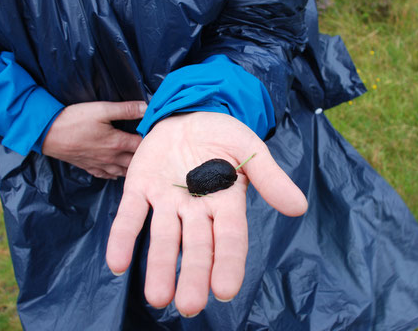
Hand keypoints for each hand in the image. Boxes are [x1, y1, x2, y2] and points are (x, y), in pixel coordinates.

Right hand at [42, 101, 146, 178]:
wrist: (46, 134)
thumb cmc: (74, 120)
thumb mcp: (102, 109)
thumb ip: (126, 109)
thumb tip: (148, 107)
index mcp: (117, 144)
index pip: (143, 147)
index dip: (153, 143)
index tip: (159, 137)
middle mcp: (111, 158)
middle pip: (136, 163)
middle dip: (145, 159)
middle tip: (153, 153)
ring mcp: (100, 165)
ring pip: (123, 172)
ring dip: (133, 168)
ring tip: (141, 164)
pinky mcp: (89, 167)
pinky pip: (108, 175)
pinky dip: (116, 174)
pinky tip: (119, 171)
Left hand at [105, 112, 306, 316]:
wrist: (189, 112)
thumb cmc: (223, 134)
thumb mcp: (250, 148)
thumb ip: (270, 177)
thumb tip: (299, 207)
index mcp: (226, 201)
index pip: (230, 236)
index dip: (228, 262)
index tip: (225, 290)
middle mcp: (196, 209)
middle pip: (197, 246)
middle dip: (193, 275)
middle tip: (189, 306)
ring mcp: (167, 201)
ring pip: (164, 238)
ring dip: (160, 266)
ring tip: (157, 298)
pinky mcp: (139, 189)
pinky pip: (130, 216)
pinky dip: (122, 238)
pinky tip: (118, 263)